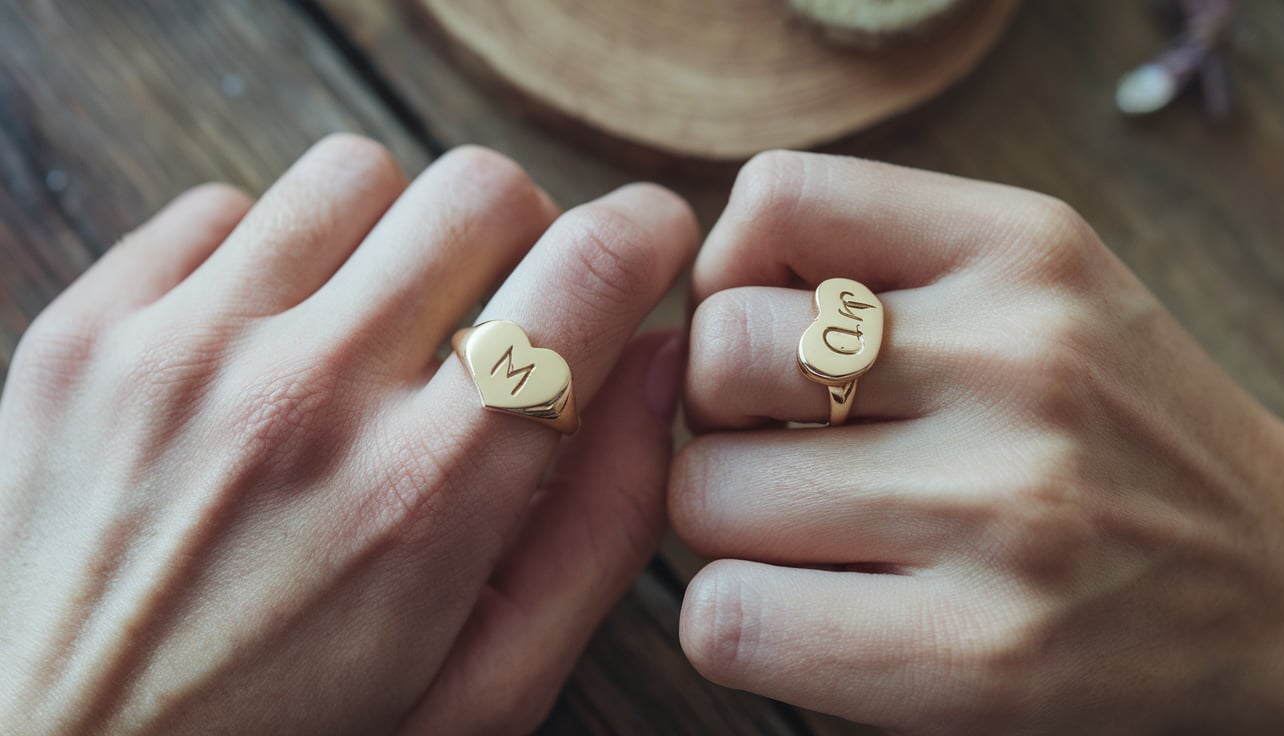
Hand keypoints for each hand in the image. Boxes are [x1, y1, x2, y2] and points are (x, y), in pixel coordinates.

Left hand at [0, 135, 695, 734]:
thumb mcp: (490, 685)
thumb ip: (604, 524)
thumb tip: (660, 362)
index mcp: (429, 494)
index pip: (588, 269)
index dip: (648, 234)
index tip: (645, 249)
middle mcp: (305, 398)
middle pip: (482, 191)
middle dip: (529, 239)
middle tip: (506, 319)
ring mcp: (178, 351)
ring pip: (357, 174)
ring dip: (399, 238)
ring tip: (380, 332)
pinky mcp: (86, 333)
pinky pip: (223, 207)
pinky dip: (274, 257)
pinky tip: (270, 347)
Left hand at [670, 151, 1283, 733]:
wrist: (1280, 588)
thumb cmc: (1113, 436)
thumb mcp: (1037, 289)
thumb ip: (883, 266)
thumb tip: (696, 304)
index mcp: (1025, 248)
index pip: (776, 199)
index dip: (729, 273)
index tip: (766, 335)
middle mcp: (1020, 362)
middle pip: (716, 355)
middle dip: (716, 410)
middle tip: (773, 447)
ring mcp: (1004, 512)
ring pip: (703, 492)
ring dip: (723, 520)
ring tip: (803, 532)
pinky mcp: (984, 658)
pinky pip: (731, 620)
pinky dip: (735, 620)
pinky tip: (804, 612)